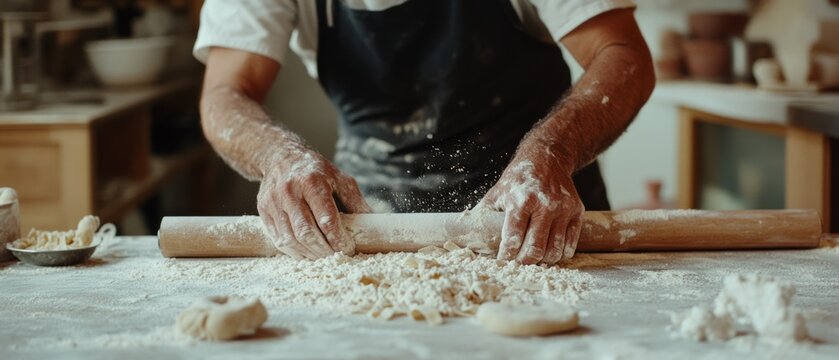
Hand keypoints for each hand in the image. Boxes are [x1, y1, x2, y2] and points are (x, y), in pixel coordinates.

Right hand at [257, 148, 371, 258]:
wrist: (280, 157)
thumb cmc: (315, 170)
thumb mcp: (340, 178)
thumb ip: (355, 201)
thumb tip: (372, 224)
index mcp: (312, 182)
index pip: (326, 219)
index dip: (338, 239)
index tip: (348, 248)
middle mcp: (290, 192)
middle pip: (306, 233)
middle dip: (324, 251)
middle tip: (337, 258)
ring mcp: (274, 202)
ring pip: (290, 239)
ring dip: (309, 255)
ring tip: (323, 258)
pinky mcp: (263, 211)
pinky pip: (279, 240)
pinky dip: (295, 251)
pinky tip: (307, 253)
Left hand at [479, 155, 583, 264]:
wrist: (547, 159)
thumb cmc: (519, 179)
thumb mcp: (498, 192)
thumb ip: (486, 213)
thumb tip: (470, 234)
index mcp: (521, 200)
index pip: (513, 237)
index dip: (506, 255)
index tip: (502, 261)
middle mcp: (544, 205)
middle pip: (535, 248)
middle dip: (524, 261)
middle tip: (518, 263)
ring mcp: (563, 209)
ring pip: (554, 249)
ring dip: (543, 260)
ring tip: (534, 257)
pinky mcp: (577, 211)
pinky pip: (571, 243)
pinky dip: (560, 253)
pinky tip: (550, 250)